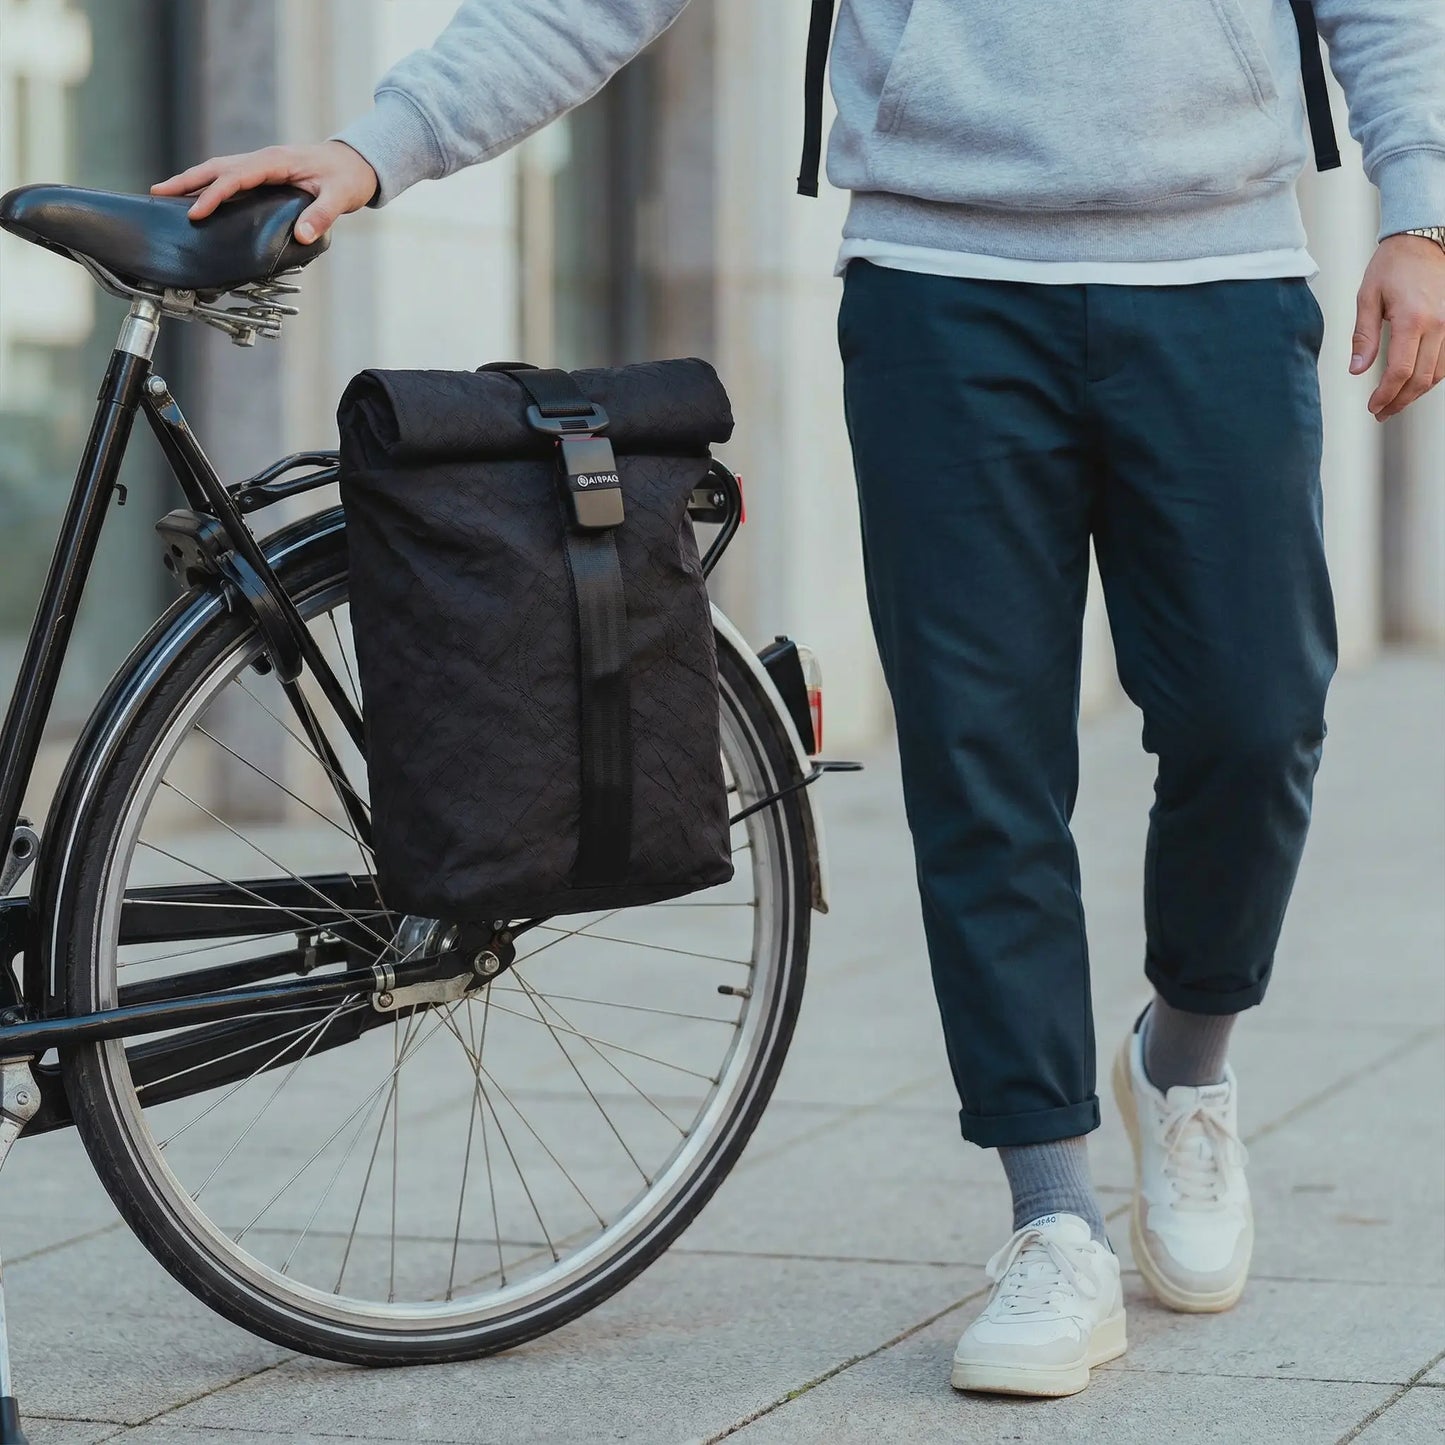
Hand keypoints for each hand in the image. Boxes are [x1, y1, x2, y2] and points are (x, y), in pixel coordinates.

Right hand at [151, 141, 378, 244]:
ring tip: (165, 194)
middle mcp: (263, 159)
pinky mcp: (264, 172)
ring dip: (192, 180)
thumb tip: (302, 235)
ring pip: (219, 169)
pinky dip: (209, 184)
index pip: (235, 177)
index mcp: (275, 162)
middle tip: (157, 193)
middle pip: (216, 167)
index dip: (213, 195)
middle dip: (186, 180)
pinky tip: (198, 197)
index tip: (195, 212)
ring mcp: (262, 164)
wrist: (357, 161)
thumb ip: (322, 215)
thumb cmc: (348, 177)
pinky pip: (230, 176)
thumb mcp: (340, 197)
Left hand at [1350, 233, 1444, 420]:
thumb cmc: (1392, 266)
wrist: (1420, 241)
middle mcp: (1439, 324)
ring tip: (1394, 403)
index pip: (1400, 371)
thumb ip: (1363, 337)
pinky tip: (1413, 384)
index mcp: (1413, 319)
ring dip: (1416, 393)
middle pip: (1422, 378)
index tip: (1373, 406)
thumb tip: (1357, 370)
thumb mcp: (1367, 299)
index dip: (1386, 395)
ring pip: (1438, 373)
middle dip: (1400, 401)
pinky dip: (1431, 377)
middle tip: (1381, 412)